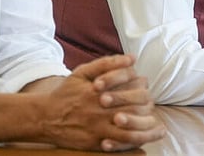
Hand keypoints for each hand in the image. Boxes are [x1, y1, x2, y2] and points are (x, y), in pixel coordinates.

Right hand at [42, 54, 163, 150]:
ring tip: (159, 131)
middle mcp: (102, 109)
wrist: (44, 117)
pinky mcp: (95, 143)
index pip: (134, 89)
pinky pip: (119, 146)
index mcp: (102, 90)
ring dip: (148, 131)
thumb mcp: (83, 72)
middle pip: (137, 110)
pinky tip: (144, 143)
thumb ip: (108, 63)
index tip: (145, 91)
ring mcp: (99, 128)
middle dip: (148, 109)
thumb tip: (132, 59)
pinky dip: (134, 145)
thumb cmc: (66, 93)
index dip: (143, 89)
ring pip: (131, 131)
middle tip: (153, 109)